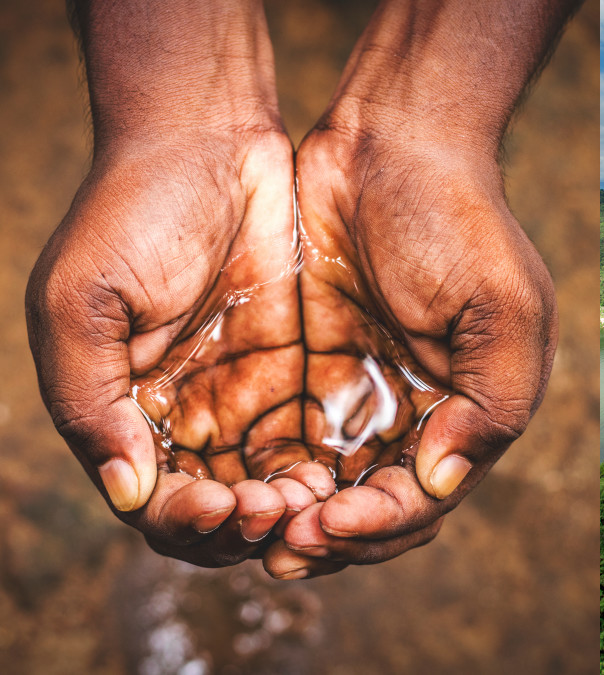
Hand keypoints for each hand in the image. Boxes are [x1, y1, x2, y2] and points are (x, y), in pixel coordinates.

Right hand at [25, 131, 337, 565]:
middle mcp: (191, 416)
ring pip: (275, 487)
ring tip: (313, 500)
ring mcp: (251, 394)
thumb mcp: (82, 302)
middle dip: (246, 527)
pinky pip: (319, 439)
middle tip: (278, 509)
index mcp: (129, 413)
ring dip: (292, 510)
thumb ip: (91, 402)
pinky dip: (330, 468)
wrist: (212, 137)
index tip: (222, 506)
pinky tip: (345, 471)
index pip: (157, 505)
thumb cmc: (132, 211)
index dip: (188, 523)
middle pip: (221, 512)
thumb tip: (129, 494)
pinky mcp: (305, 369)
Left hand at [262, 126, 557, 578]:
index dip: (383, 525)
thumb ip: (490, 405)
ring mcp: (359, 395)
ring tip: (252, 525)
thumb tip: (438, 484)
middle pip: (372, 511)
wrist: (391, 138)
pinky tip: (234, 482)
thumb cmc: (459, 219)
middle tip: (283, 547)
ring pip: (324, 488)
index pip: (425, 500)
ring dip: (293, 518)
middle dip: (333, 537)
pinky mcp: (307, 369)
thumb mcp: (503, 308)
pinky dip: (264, 471)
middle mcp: (414, 417)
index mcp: (468, 414)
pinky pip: (283, 440)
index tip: (334, 521)